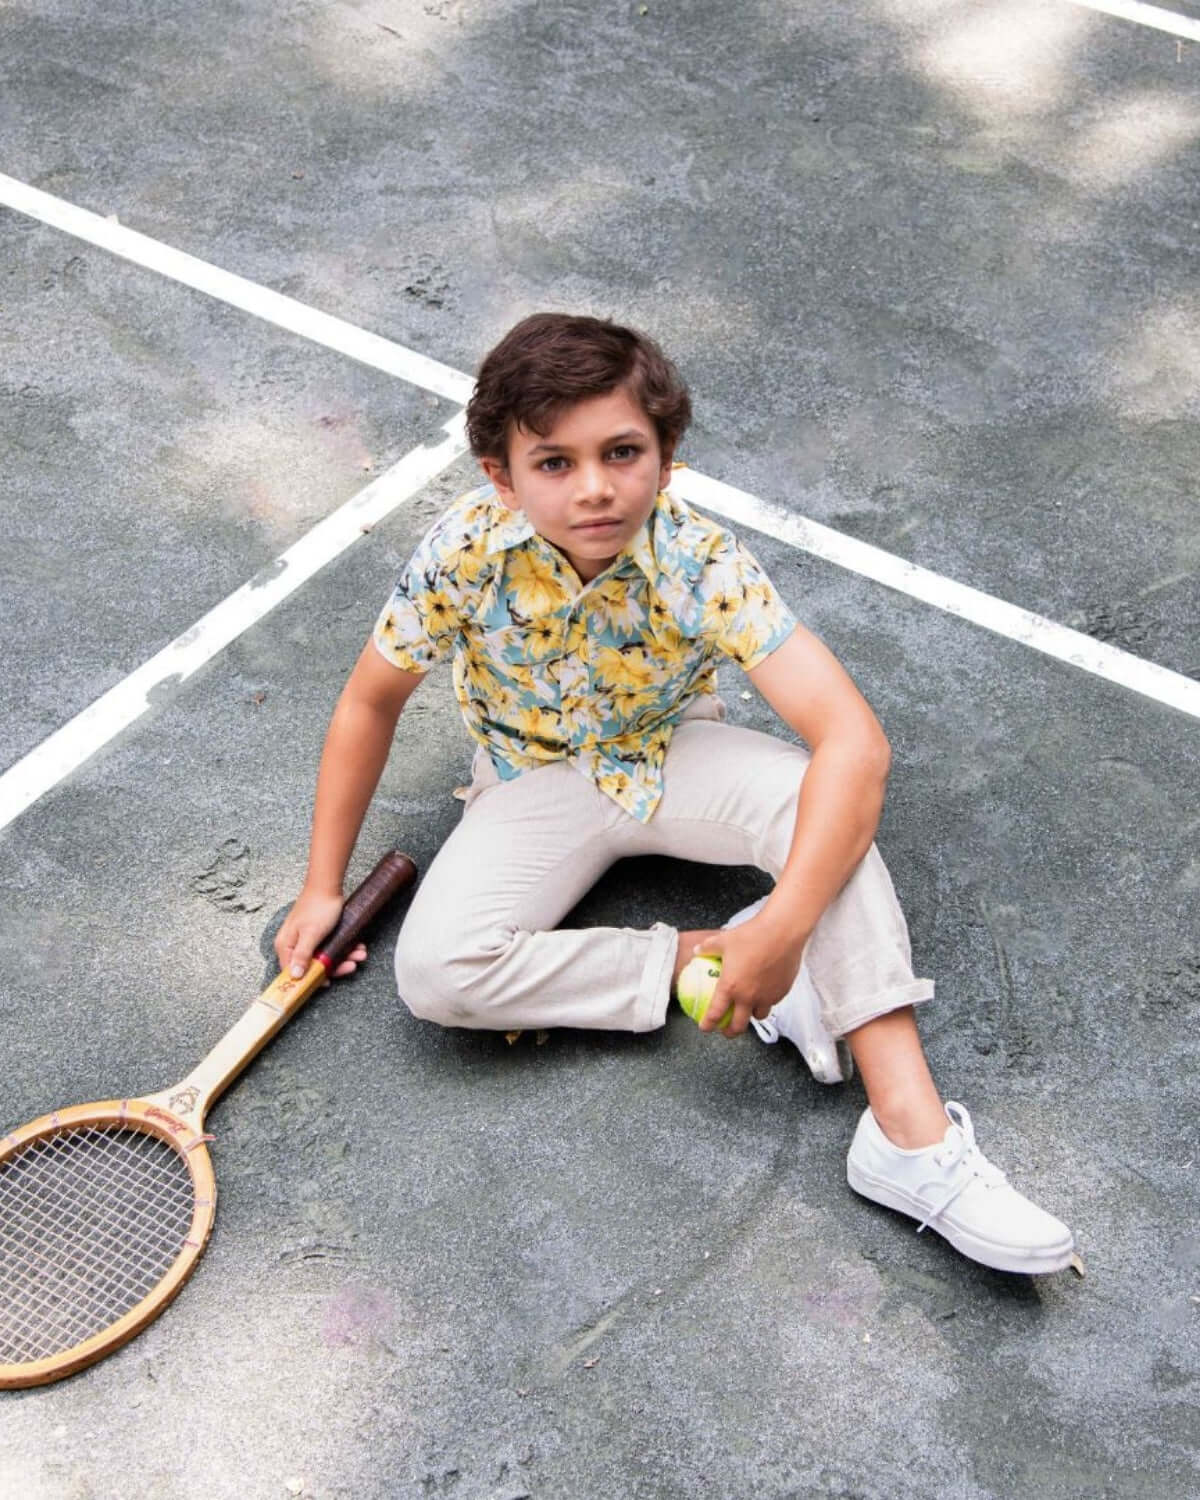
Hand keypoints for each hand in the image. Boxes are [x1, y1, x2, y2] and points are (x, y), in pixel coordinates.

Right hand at [274, 887, 367, 980]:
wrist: (328, 885)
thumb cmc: (317, 907)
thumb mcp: (311, 934)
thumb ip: (302, 956)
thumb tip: (294, 976)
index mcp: (286, 945)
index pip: (293, 972)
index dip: (310, 980)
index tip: (327, 983)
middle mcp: (294, 945)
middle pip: (313, 966)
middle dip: (336, 966)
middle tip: (352, 965)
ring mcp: (306, 940)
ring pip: (325, 957)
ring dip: (344, 957)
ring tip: (360, 953)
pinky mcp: (318, 935)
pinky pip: (331, 947)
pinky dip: (344, 948)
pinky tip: (357, 946)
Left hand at [693, 912, 806, 1036]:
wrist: (782, 932)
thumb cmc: (751, 935)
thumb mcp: (723, 940)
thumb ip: (708, 948)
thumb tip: (697, 951)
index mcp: (730, 987)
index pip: (716, 1014)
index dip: (708, 1024)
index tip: (705, 1027)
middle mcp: (748, 997)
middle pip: (739, 1026)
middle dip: (730, 1032)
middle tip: (726, 1030)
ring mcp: (767, 996)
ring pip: (759, 1016)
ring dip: (751, 1016)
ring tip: (748, 1010)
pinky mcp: (782, 991)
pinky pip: (772, 1002)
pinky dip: (766, 1001)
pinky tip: (764, 991)